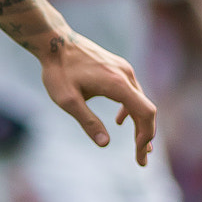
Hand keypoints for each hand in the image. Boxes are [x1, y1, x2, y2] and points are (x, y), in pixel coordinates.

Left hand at [38, 30, 157, 164]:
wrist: (55, 42)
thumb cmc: (58, 72)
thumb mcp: (68, 101)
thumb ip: (88, 122)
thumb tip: (105, 144)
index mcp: (118, 84)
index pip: (145, 113)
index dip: (146, 136)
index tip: (140, 155)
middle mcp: (126, 75)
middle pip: (146, 109)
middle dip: (145, 136)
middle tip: (141, 159)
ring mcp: (124, 70)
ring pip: (140, 101)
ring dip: (139, 124)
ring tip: (137, 145)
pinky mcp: (118, 67)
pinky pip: (132, 92)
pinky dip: (131, 109)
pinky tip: (120, 121)